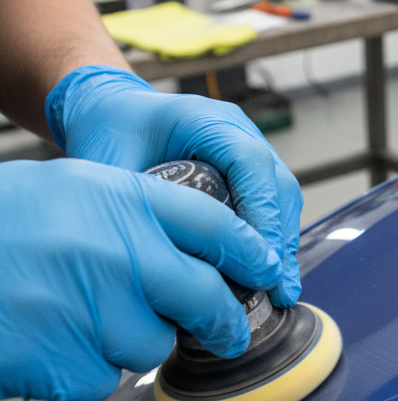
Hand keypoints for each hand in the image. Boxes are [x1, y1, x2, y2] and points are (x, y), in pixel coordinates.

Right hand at [0, 158, 283, 400]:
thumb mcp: (65, 190)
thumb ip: (130, 214)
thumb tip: (192, 251)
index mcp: (118, 199)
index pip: (212, 223)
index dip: (248, 250)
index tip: (266, 268)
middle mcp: (120, 252)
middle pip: (205, 296)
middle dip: (221, 321)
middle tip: (226, 333)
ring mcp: (99, 310)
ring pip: (155, 343)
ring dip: (130, 340)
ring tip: (74, 316)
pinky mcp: (74, 364)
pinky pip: (105, 376)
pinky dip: (84, 368)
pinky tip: (47, 340)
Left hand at [45, 65, 301, 307]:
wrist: (112, 109)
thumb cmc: (110, 129)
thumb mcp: (110, 164)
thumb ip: (133, 202)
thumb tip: (156, 257)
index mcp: (204, 119)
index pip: (250, 162)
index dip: (262, 211)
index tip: (260, 258)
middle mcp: (236, 131)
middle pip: (278, 183)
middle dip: (280, 238)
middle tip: (278, 288)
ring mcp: (249, 148)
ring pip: (284, 196)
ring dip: (283, 244)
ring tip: (280, 291)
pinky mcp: (250, 170)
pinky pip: (274, 203)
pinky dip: (274, 238)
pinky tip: (266, 273)